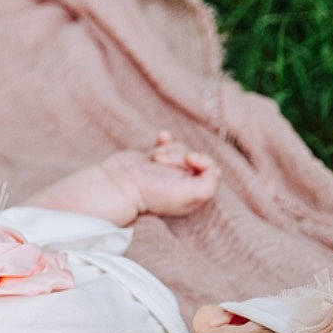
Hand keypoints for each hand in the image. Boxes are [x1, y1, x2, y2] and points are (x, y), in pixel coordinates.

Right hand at [99, 133, 218, 218]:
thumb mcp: (191, 194)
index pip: (213, 171)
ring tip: (154, 160)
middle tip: (163, 164)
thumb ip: (210, 183)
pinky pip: (168, 142)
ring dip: (168, 150)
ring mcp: (169, 170)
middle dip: (180, 155)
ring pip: (181, 147)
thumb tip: (212, 166)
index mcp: (193, 194)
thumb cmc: (153, 192)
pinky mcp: (155, 159)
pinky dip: (166, 139)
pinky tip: (161, 137)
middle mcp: (183, 183)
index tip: (190, 159)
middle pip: (195, 156)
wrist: (119, 185)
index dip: (204, 160)